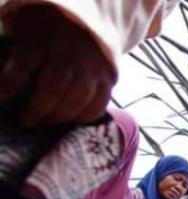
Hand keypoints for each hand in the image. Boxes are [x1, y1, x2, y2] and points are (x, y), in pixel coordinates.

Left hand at [0, 4, 115, 126]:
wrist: (85, 18)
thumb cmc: (43, 27)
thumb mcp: (22, 25)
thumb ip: (14, 48)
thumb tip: (2, 82)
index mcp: (42, 35)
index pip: (23, 65)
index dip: (10, 85)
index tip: (1, 98)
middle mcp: (70, 49)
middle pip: (53, 87)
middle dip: (38, 110)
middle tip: (26, 121)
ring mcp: (92, 63)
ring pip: (77, 99)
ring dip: (59, 117)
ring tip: (45, 122)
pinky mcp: (109, 75)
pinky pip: (99, 103)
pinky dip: (84, 117)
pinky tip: (71, 121)